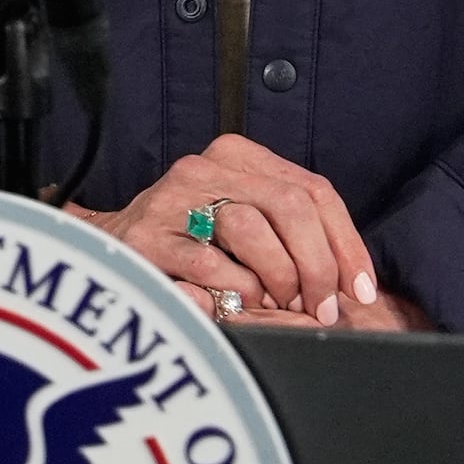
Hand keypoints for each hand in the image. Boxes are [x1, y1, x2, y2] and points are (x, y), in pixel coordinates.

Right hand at [82, 134, 382, 328]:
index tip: (358, 289)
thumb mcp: (243, 222)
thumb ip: (290, 233)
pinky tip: (241, 305)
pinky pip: (210, 264)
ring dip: (279, 278)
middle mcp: (203, 169)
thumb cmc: (189, 245)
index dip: (346, 243)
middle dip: (318, 264)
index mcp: (236, 157)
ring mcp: (171, 201)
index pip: (312, 190)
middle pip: (290, 205)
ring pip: (251, 228)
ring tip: (282, 305)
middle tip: (323, 307)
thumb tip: (350, 281)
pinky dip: (235, 291)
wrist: (105, 252)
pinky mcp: (147, 237)